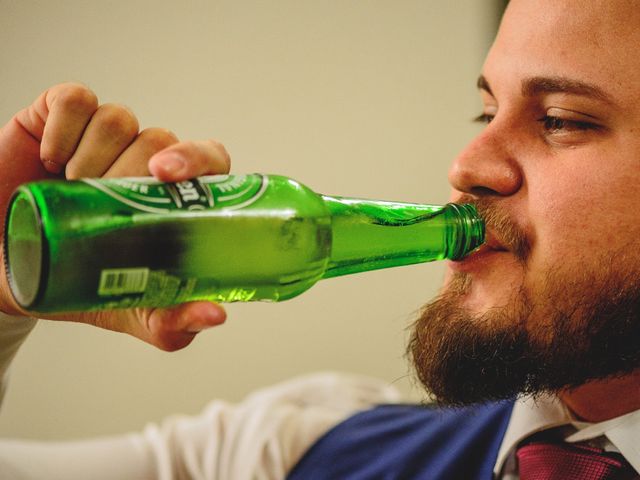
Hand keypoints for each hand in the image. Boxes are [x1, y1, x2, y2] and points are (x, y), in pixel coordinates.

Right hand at [0, 83, 229, 350]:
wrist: (2, 271)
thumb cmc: (73, 281)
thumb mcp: (124, 311)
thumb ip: (169, 324)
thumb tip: (215, 316)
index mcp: (169, 198)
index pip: (208, 159)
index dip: (197, 159)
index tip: (165, 175)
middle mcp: (142, 162)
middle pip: (160, 138)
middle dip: (128, 172)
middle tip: (98, 201)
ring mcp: (102, 139)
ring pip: (120, 118)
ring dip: (94, 154)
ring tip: (71, 185)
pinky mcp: (60, 119)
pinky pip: (75, 98)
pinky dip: (63, 125)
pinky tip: (52, 158)